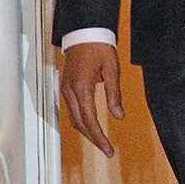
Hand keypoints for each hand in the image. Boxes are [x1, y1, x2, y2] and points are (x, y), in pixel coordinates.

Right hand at [61, 41, 122, 157]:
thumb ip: (114, 94)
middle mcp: (70, 91)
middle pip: (79, 123)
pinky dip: (81, 122)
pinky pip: (72, 111)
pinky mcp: (66, 87)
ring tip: (101, 142)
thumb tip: (119, 116)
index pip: (90, 120)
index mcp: (81, 87)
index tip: (109, 149)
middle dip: (93, 139)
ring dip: (86, 132)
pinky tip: (91, 127)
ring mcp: (65, 90)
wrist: (84, 33)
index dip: (99, 137)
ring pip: (74, 119)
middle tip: (107, 150)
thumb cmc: (99, 48)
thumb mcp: (112, 70)